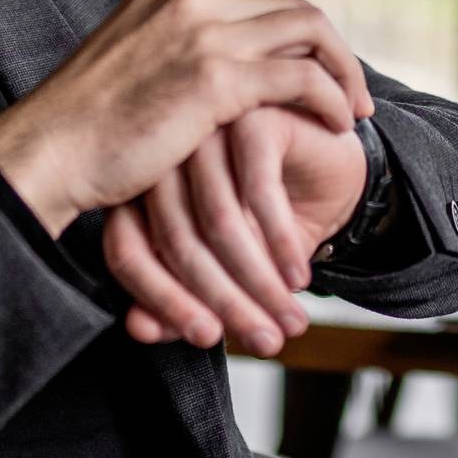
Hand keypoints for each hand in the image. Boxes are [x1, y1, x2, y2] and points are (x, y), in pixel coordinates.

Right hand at [0, 0, 371, 237]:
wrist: (44, 154)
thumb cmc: (81, 131)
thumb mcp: (130, 69)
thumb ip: (172, 56)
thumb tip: (209, 75)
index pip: (260, 3)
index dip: (300, 40)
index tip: (320, 77)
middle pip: (293, 10)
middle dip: (334, 52)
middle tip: (353, 96)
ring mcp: (202, 32)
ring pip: (309, 33)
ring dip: (344, 73)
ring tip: (354, 114)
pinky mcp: (214, 77)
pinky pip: (300, 77)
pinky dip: (330, 98)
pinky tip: (336, 127)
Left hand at [108, 107, 371, 351]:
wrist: (330, 169)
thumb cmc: (270, 216)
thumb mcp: (226, 267)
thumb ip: (177, 297)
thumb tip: (140, 329)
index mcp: (138, 188)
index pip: (128, 251)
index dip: (165, 304)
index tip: (207, 340)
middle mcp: (163, 155)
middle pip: (175, 242)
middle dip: (225, 303)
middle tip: (264, 340)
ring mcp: (206, 130)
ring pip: (218, 222)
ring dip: (259, 282)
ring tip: (288, 318)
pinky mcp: (252, 117)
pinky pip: (258, 191)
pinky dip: (279, 243)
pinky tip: (299, 275)